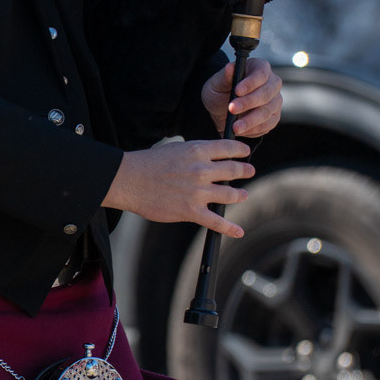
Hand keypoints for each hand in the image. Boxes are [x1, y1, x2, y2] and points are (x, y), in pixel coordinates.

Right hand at [103, 140, 254, 237]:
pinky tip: (238, 231)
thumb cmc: (148, 164)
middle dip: (245, 171)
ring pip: (230, 195)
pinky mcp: (191, 211)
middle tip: (249, 171)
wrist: (129, 180)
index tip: (245, 153)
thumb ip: (194, 154)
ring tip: (243, 195)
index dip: (241, 151)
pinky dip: (230, 228)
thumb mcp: (176, 149)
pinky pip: (216, 221)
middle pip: (234, 170)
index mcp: (198, 151)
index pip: (229, 148)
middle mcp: (202, 170)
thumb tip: (208, 159)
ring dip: (240, 195)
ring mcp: (198, 192)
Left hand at [201, 55, 281, 138]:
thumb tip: (230, 67)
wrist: (220, 111)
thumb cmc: (220, 92)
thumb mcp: (217, 83)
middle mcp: (272, 83)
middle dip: (248, 103)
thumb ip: (225, 76)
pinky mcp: (273, 117)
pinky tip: (242, 131)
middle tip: (232, 109)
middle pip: (267, 93)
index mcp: (259, 68)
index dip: (251, 82)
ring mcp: (275, 101)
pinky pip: (268, 124)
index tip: (237, 91)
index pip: (261, 73)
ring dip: (250, 120)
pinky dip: (254, 129)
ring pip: (268, 111)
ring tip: (235, 127)